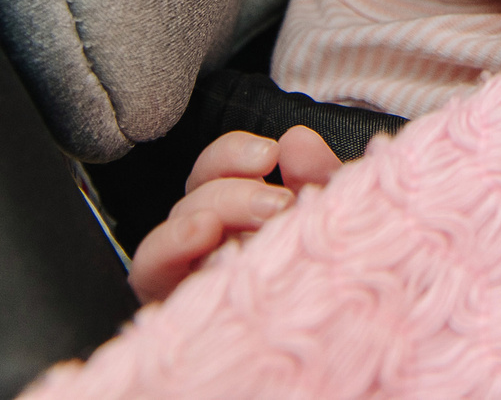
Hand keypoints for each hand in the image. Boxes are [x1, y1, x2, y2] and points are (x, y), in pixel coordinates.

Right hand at [126, 125, 343, 304]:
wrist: (353, 359)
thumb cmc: (341, 287)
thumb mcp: (338, 227)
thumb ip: (322, 179)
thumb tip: (295, 141)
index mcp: (249, 223)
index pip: (218, 173)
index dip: (234, 154)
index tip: (269, 154)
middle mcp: (215, 248)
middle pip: (195, 194)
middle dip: (234, 186)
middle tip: (279, 203)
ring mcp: (192, 279)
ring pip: (172, 223)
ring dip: (210, 208)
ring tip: (258, 218)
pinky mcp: (176, 310)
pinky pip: (147, 273)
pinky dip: (168, 244)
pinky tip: (201, 234)